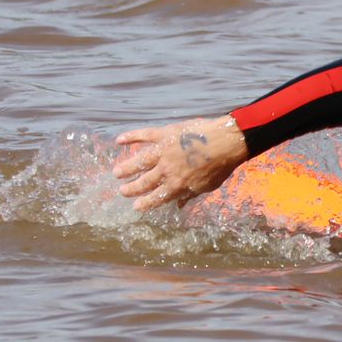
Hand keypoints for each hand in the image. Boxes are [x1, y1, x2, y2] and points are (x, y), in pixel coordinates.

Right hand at [113, 115, 248, 211]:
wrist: (225, 142)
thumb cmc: (219, 166)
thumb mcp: (206, 186)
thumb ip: (189, 195)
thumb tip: (178, 206)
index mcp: (177, 185)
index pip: (157, 197)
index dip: (145, 203)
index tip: (136, 206)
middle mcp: (166, 170)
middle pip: (145, 181)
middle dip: (132, 188)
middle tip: (123, 191)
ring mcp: (163, 151)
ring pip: (139, 161)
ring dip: (127, 168)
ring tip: (116, 172)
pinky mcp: (164, 134)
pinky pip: (144, 135)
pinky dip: (131, 137)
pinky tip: (119, 140)